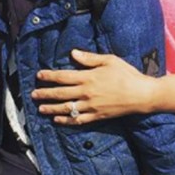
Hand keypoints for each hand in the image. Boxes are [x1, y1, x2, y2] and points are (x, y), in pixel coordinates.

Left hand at [31, 50, 155, 124]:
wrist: (142, 95)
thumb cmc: (127, 74)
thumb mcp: (109, 60)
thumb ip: (90, 58)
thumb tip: (73, 53)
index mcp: (88, 77)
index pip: (63, 76)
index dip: (49, 76)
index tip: (39, 75)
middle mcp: (86, 92)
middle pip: (61, 94)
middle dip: (45, 94)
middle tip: (33, 95)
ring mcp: (91, 106)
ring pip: (66, 108)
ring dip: (51, 109)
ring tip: (41, 109)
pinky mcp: (97, 116)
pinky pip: (78, 119)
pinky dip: (66, 120)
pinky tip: (58, 120)